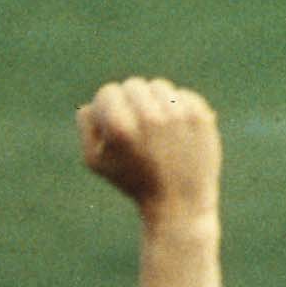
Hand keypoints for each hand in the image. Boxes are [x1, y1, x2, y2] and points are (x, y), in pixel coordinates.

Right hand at [78, 78, 219, 225]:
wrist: (178, 201)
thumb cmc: (133, 181)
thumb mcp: (96, 162)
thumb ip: (87, 128)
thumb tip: (93, 103)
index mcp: (120, 128)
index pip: (108, 92)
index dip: (107, 108)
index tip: (113, 124)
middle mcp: (149, 116)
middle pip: (133, 85)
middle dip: (130, 103)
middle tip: (136, 127)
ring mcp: (177, 114)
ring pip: (158, 86)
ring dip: (154, 103)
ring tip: (156, 130)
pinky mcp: (198, 115)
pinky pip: (182, 95)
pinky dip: (176, 110)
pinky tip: (176, 132)